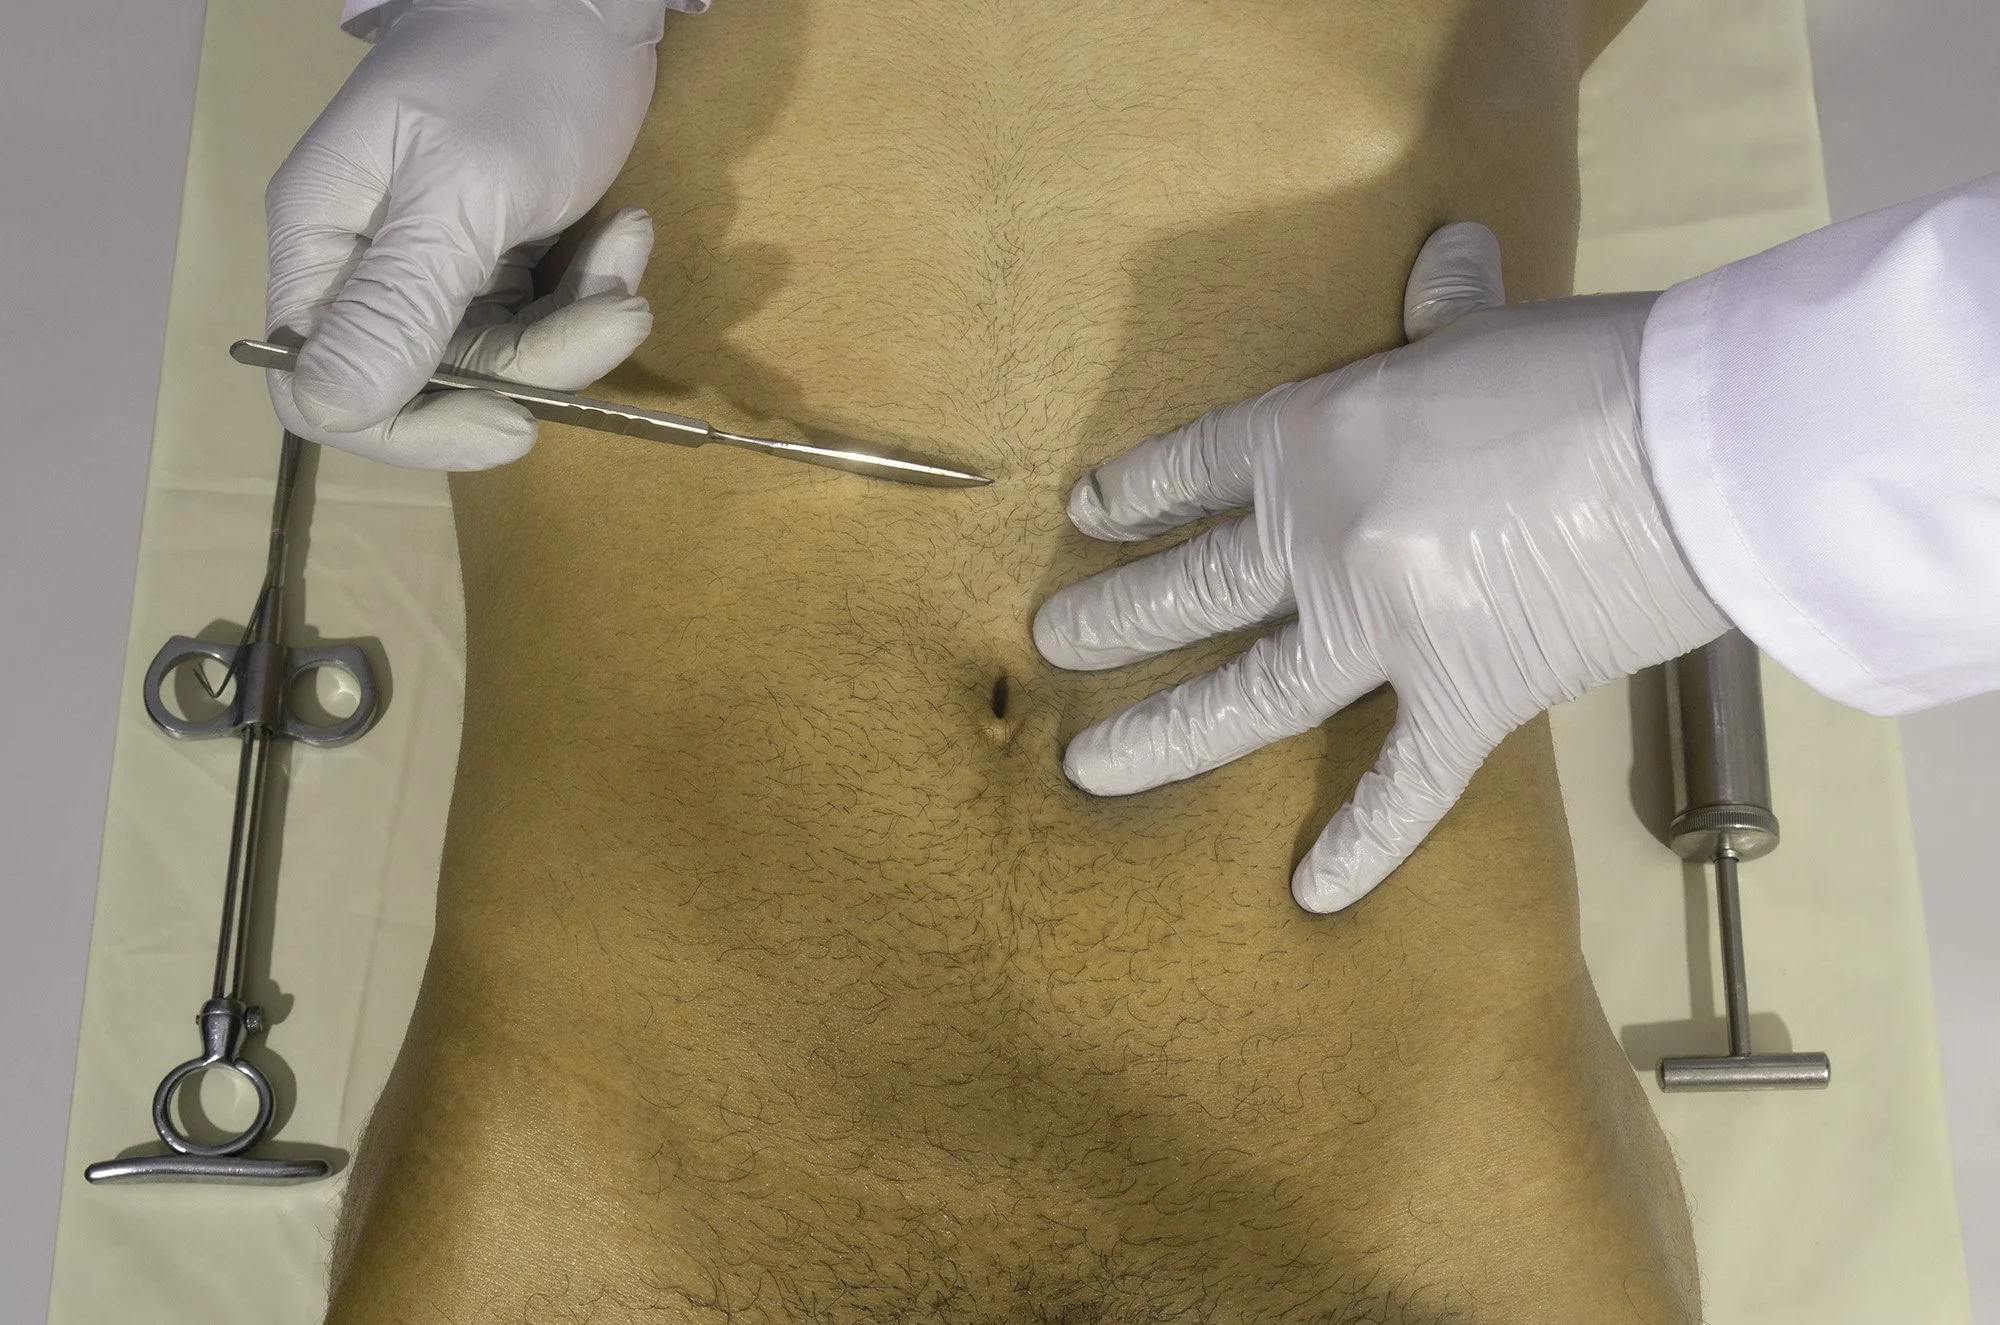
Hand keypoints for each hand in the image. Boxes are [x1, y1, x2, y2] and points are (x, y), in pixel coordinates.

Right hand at [263, 0, 669, 468]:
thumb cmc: (508, 68)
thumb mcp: (461, 189)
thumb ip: (401, 302)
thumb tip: (328, 411)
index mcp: (325, 248)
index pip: (324, 393)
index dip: (412, 431)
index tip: (510, 422)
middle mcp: (371, 271)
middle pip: (439, 388)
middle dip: (543, 363)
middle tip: (618, 312)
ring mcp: (439, 269)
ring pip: (507, 363)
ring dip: (585, 320)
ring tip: (628, 246)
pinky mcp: (501, 262)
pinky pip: (545, 322)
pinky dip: (595, 289)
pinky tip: (625, 229)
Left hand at [1033, 223, 1729, 912]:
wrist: (1695, 452)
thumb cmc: (1589, 370)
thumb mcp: (1489, 330)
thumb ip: (1443, 312)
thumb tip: (1447, 251)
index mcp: (1315, 437)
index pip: (1196, 466)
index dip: (1136, 493)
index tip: (1090, 515)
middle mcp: (1322, 540)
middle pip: (1192, 587)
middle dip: (1114, 619)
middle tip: (1057, 641)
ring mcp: (1381, 630)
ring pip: (1247, 696)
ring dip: (1162, 736)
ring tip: (1087, 769)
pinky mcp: (1462, 698)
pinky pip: (1399, 785)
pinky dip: (1361, 844)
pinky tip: (1310, 895)